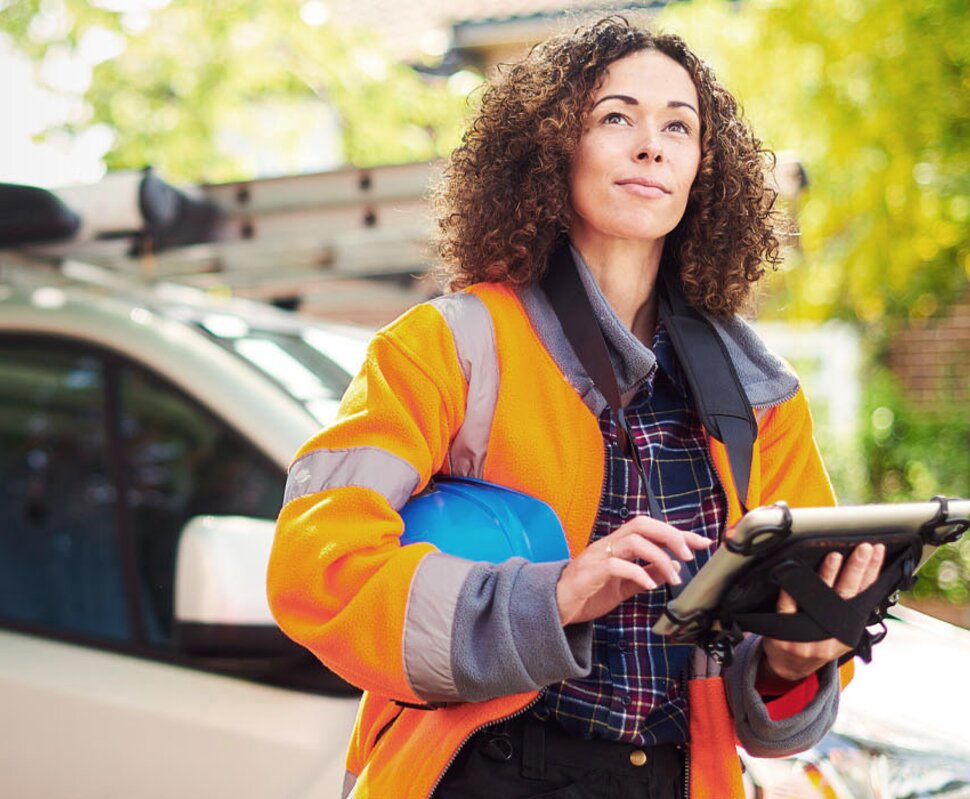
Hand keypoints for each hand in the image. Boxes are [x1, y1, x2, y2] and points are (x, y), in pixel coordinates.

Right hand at [556, 516, 712, 625]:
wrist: (556, 605)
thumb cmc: (589, 592)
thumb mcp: (625, 584)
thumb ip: (647, 573)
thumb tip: (675, 568)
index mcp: (619, 544)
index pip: (652, 529)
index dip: (679, 533)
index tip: (702, 542)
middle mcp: (610, 543)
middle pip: (643, 524)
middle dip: (670, 535)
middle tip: (690, 554)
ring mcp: (599, 555)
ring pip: (633, 540)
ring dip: (659, 556)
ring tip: (674, 576)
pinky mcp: (591, 572)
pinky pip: (617, 565)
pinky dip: (638, 573)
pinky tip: (649, 586)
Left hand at [760, 542, 885, 683]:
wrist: (789, 667)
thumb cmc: (815, 643)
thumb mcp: (839, 631)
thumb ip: (848, 608)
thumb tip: (864, 574)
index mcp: (848, 630)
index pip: (864, 595)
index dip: (872, 572)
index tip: (877, 551)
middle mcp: (830, 634)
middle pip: (847, 595)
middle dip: (857, 568)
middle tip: (863, 548)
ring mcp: (807, 636)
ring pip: (819, 599)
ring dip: (828, 575)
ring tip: (835, 556)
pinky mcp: (784, 634)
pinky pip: (787, 608)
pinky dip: (790, 592)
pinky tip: (794, 575)